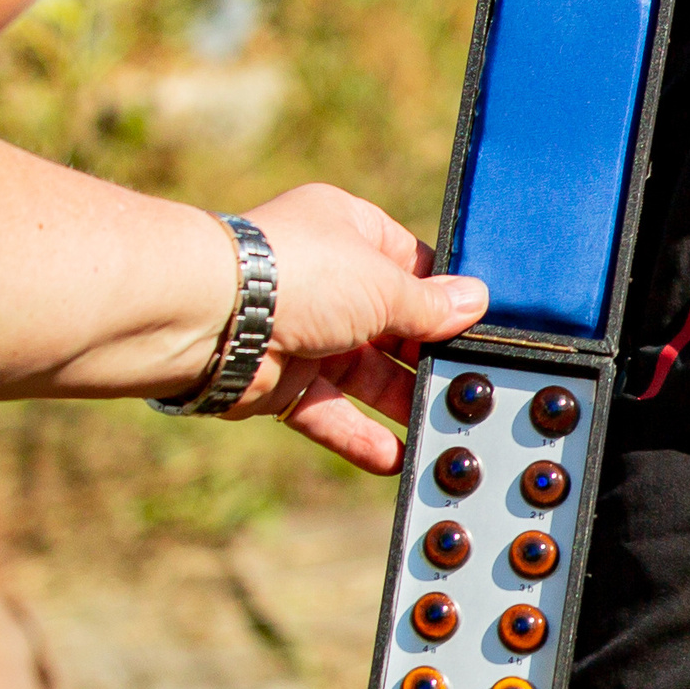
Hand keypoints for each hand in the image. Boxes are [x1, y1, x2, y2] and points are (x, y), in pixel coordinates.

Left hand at [220, 184, 487, 473]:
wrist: (212, 317)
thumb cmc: (298, 274)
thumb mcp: (385, 284)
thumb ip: (432, 304)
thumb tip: (476, 302)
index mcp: (347, 230)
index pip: (409, 262)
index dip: (442, 295)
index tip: (477, 328)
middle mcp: (323, 277)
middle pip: (389, 324)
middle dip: (424, 356)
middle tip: (465, 385)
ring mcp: (300, 330)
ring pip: (361, 373)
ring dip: (397, 401)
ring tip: (439, 427)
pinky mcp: (279, 380)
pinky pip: (327, 411)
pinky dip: (357, 436)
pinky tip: (393, 458)